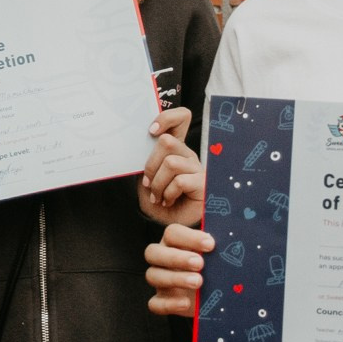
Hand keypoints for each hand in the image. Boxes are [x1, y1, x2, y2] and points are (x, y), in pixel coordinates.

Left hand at [138, 107, 203, 226]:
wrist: (169, 224)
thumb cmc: (159, 199)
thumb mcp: (148, 176)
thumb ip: (147, 159)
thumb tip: (138, 144)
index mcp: (176, 148)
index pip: (180, 117)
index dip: (166, 118)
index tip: (151, 131)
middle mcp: (188, 154)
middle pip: (167, 142)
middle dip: (151, 165)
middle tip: (149, 184)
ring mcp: (197, 168)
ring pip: (171, 163)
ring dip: (158, 184)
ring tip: (158, 196)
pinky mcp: (203, 183)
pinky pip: (180, 181)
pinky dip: (168, 194)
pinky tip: (168, 201)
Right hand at [145, 222, 212, 317]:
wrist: (216, 293)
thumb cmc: (215, 267)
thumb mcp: (218, 256)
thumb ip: (220, 248)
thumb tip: (231, 242)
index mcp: (174, 242)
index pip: (172, 233)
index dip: (189, 237)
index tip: (211, 245)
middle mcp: (162, 259)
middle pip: (153, 252)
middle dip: (176, 257)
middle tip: (200, 264)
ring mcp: (159, 280)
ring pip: (152, 276)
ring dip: (175, 278)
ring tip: (198, 282)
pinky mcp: (162, 300)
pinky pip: (155, 303)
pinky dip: (169, 304)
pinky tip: (186, 303)